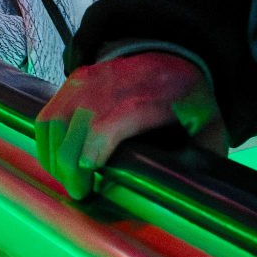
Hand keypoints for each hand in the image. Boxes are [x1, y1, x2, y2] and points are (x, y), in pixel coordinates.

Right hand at [36, 49, 210, 198]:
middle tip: (79, 193)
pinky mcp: (76, 80)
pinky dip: (47, 142)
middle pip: (77, 124)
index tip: (86, 186)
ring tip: (68, 180)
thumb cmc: (191, 105)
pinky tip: (58, 162)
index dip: (91, 152)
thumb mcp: (210, 131)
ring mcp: (93, 78)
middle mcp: (118, 82)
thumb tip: (175, 197)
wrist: (176, 58)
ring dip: (53, 156)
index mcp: (157, 95)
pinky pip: (48, 114)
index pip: (110, 121)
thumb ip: (198, 163)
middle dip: (68, 166)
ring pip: (55, 120)